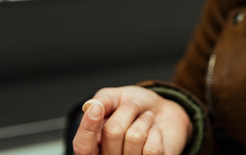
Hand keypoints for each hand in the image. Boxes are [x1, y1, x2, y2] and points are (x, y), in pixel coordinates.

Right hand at [72, 85, 191, 154]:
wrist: (163, 112)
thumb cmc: (137, 108)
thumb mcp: (117, 97)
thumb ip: (103, 100)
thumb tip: (89, 106)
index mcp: (93, 144)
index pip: (82, 146)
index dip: (88, 128)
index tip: (97, 109)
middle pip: (113, 132)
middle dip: (128, 110)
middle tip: (134, 108)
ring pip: (135, 137)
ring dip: (144, 120)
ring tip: (146, 120)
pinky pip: (152, 148)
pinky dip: (156, 133)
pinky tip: (154, 133)